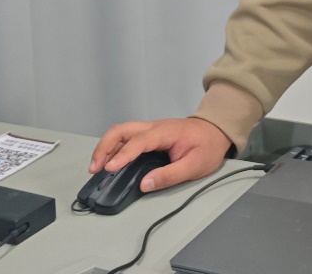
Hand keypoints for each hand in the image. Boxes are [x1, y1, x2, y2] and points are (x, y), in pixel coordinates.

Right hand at [89, 117, 232, 192]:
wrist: (217, 130)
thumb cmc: (208, 146)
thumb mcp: (195, 165)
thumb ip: (169, 175)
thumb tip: (144, 184)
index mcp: (166, 132)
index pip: (139, 141)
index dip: (123, 155)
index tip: (109, 168)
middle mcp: (154, 127)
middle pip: (122, 129)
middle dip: (104, 147)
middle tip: (94, 168)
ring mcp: (150, 129)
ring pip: (121, 131)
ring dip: (106, 147)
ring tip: (96, 167)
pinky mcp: (149, 134)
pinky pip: (126, 137)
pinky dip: (113, 148)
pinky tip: (109, 162)